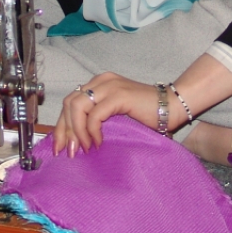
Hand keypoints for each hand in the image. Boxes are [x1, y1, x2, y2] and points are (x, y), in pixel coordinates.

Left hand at [53, 72, 173, 155]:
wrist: (172, 107)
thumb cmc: (146, 115)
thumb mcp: (114, 116)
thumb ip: (95, 120)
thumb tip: (74, 141)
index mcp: (98, 83)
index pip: (69, 102)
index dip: (61, 125)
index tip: (60, 147)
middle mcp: (101, 80)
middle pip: (69, 103)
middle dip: (64, 130)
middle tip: (69, 151)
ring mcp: (109, 86)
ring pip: (77, 107)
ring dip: (77, 131)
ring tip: (84, 148)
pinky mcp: (118, 95)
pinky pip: (95, 115)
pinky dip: (92, 131)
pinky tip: (98, 143)